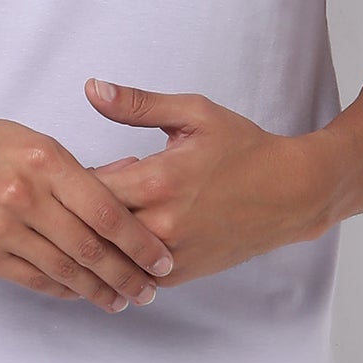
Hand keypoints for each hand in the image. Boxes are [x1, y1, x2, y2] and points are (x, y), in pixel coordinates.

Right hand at [0, 108, 177, 312]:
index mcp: (44, 160)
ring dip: (99, 291)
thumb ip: (80, 168)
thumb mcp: (32, 141)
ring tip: (122, 300)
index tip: (162, 260)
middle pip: (90, 248)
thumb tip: (134, 176)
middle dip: (128, 275)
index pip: (105, 210)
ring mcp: (0, 228)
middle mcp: (25, 195)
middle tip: (150, 291)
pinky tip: (81, 294)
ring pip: (64, 270)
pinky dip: (62, 289)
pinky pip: (33, 279)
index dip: (139, 242)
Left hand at [82, 77, 340, 285]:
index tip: (72, 167)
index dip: (71, 178)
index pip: (85, 188)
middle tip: (77, 192)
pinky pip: (130, 275)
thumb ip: (137, 103)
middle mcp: (160, 225)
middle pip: (89, 226)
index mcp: (157, 181)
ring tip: (96, 214)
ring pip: (107, 257)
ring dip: (94, 237)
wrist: (291, 193)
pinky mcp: (180, 275)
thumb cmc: (243, 149)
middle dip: (76, 209)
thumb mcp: (193, 114)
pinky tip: (118, 235)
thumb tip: (90, 88)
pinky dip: (116, 258)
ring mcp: (170, 256)